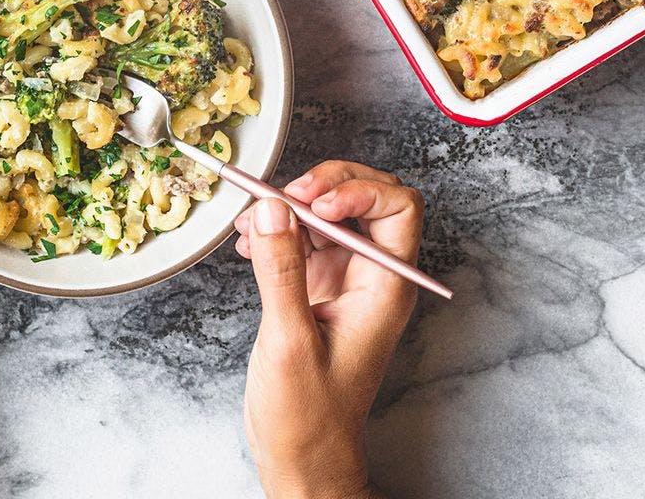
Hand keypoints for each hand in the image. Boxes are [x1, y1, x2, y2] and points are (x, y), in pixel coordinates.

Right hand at [235, 161, 422, 498]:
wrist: (304, 457)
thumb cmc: (310, 417)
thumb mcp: (290, 340)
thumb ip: (281, 270)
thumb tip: (270, 209)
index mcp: (387, 288)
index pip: (396, 208)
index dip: (358, 190)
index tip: (313, 201)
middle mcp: (373, 277)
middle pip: (366, 199)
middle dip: (322, 187)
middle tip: (281, 196)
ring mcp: (346, 280)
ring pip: (329, 214)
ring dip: (290, 207)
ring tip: (251, 220)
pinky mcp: (318, 288)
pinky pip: (303, 239)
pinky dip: (275, 231)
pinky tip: (248, 242)